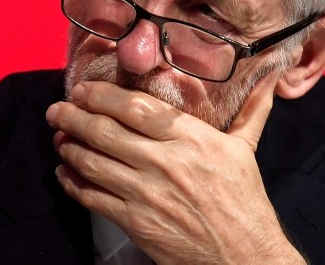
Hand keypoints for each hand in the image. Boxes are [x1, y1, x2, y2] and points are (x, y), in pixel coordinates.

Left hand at [45, 74, 304, 263]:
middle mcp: (165, 162)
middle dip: (73, 117)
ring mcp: (147, 193)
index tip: (82, 89)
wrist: (244, 258)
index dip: (101, 95)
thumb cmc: (244, 202)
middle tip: (55, 110)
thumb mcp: (245, 150)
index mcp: (191, 138)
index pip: (134, 107)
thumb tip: (269, 78)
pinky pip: (93, 198)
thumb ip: (251, 111)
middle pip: (105, 131)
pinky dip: (73, 183)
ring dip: (69, 147)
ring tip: (59, 137)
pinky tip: (64, 172)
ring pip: (93, 162)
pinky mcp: (136, 222)